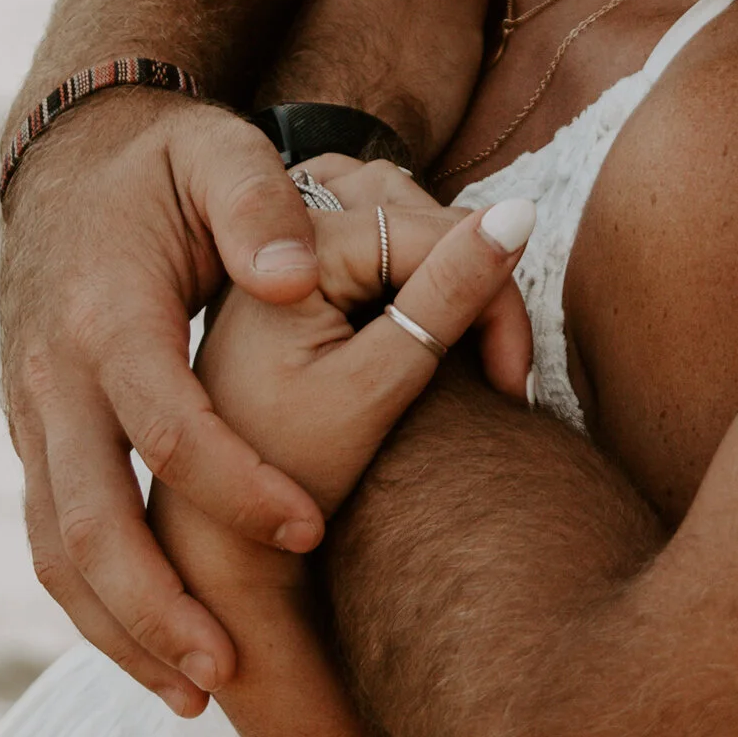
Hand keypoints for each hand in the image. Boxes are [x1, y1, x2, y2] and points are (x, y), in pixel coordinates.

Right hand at [0, 86, 338, 713]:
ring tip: (196, 696)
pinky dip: (94, 608)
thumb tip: (294, 277)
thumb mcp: (219, 152)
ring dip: (118, 630)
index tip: (312, 528)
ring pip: (56, 549)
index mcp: (107, 314)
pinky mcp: (34, 439)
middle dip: (155, 605)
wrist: (68, 158)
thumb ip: (260, 207)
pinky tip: (154, 658)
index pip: (166, 420)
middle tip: (230, 671)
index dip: (235, 481)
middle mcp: (55, 376)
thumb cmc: (167, 162)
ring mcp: (33, 415)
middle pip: (88, 517)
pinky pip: (50, 541)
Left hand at [182, 180, 537, 523]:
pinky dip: (419, 285)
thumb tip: (521, 212)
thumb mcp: (375, 388)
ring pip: (407, 226)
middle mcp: (287, 230)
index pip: (434, 233)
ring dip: (451, 281)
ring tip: (468, 359)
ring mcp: (293, 248)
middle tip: (501, 380)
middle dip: (478, 290)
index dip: (495, 301)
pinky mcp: (301, 274)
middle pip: (422, 220)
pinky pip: (382, 250)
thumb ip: (447, 298)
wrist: (216, 524)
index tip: (512, 387)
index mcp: (297, 248)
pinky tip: (429, 341)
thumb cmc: (287, 471)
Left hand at [273, 0, 503, 170]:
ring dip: (407, 39)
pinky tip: (410, 103)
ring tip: (449, 60)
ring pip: (374, 33)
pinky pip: (363, 80)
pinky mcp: (313, 111)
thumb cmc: (396, 70)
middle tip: (480, 9)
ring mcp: (311, 59)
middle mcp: (324, 6)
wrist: (335, 162)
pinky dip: (390, 81)